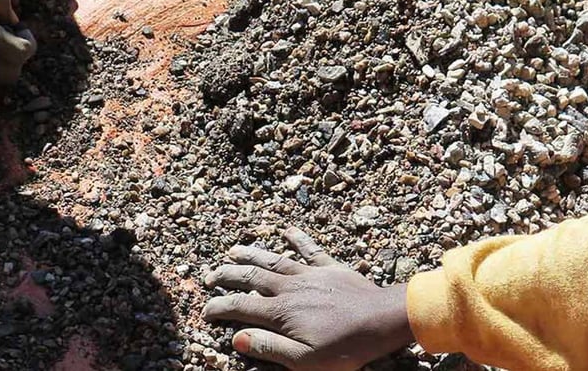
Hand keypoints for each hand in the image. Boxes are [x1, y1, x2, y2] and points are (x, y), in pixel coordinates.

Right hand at [203, 228, 413, 370]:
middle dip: (227, 275)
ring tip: (233, 249)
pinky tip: (287, 230)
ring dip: (251, 254)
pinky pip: (310, 249)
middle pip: (251, 277)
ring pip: (273, 260)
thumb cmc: (345, 347)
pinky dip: (298, 238)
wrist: (382, 320)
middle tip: (209, 275)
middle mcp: (290, 288)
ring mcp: (310, 275)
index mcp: (281, 312)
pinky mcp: (330, 268)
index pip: (240, 306)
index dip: (219, 307)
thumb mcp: (304, 361)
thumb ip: (269, 347)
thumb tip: (237, 337)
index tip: (205, 310)